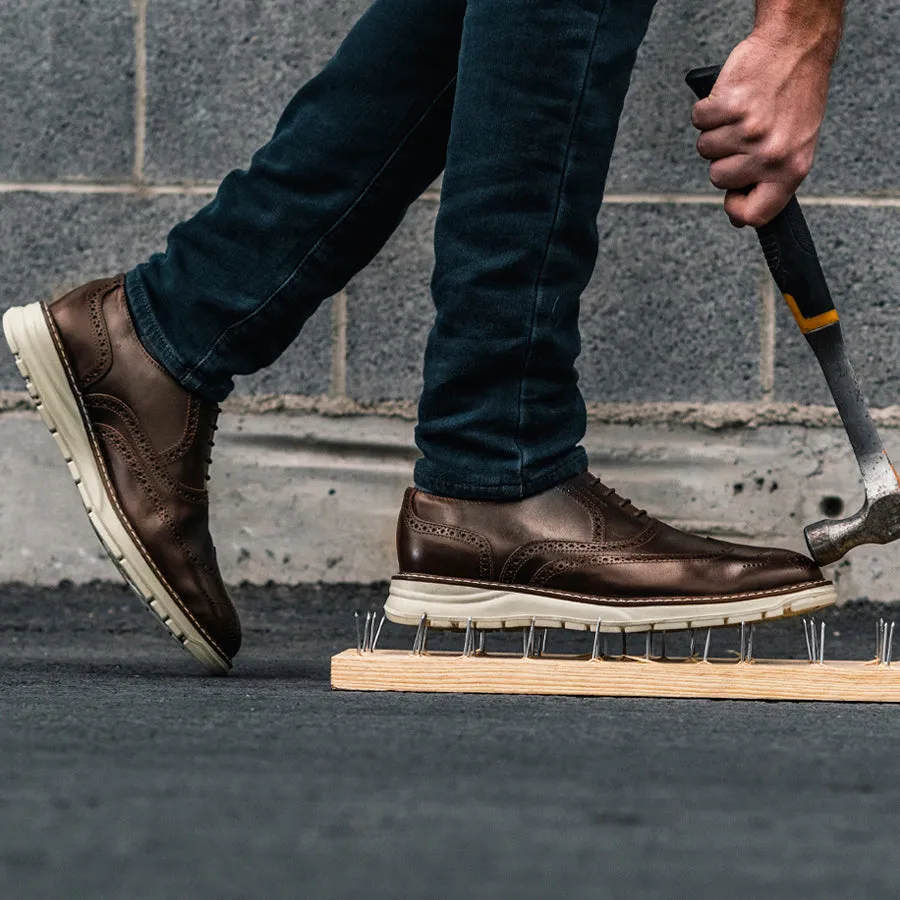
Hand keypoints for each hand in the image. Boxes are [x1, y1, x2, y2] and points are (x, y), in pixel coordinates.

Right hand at [691, 31, 833, 227]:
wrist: (796, 45)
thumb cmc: (796, 94)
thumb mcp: (797, 144)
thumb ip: (771, 181)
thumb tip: (740, 217)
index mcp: (792, 168)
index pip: (756, 214)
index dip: (737, 209)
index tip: (734, 196)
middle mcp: (771, 153)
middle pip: (718, 179)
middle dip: (724, 157)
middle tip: (746, 133)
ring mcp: (749, 131)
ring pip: (705, 150)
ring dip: (717, 131)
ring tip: (742, 112)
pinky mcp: (729, 107)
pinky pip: (699, 121)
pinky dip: (708, 109)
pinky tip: (731, 98)